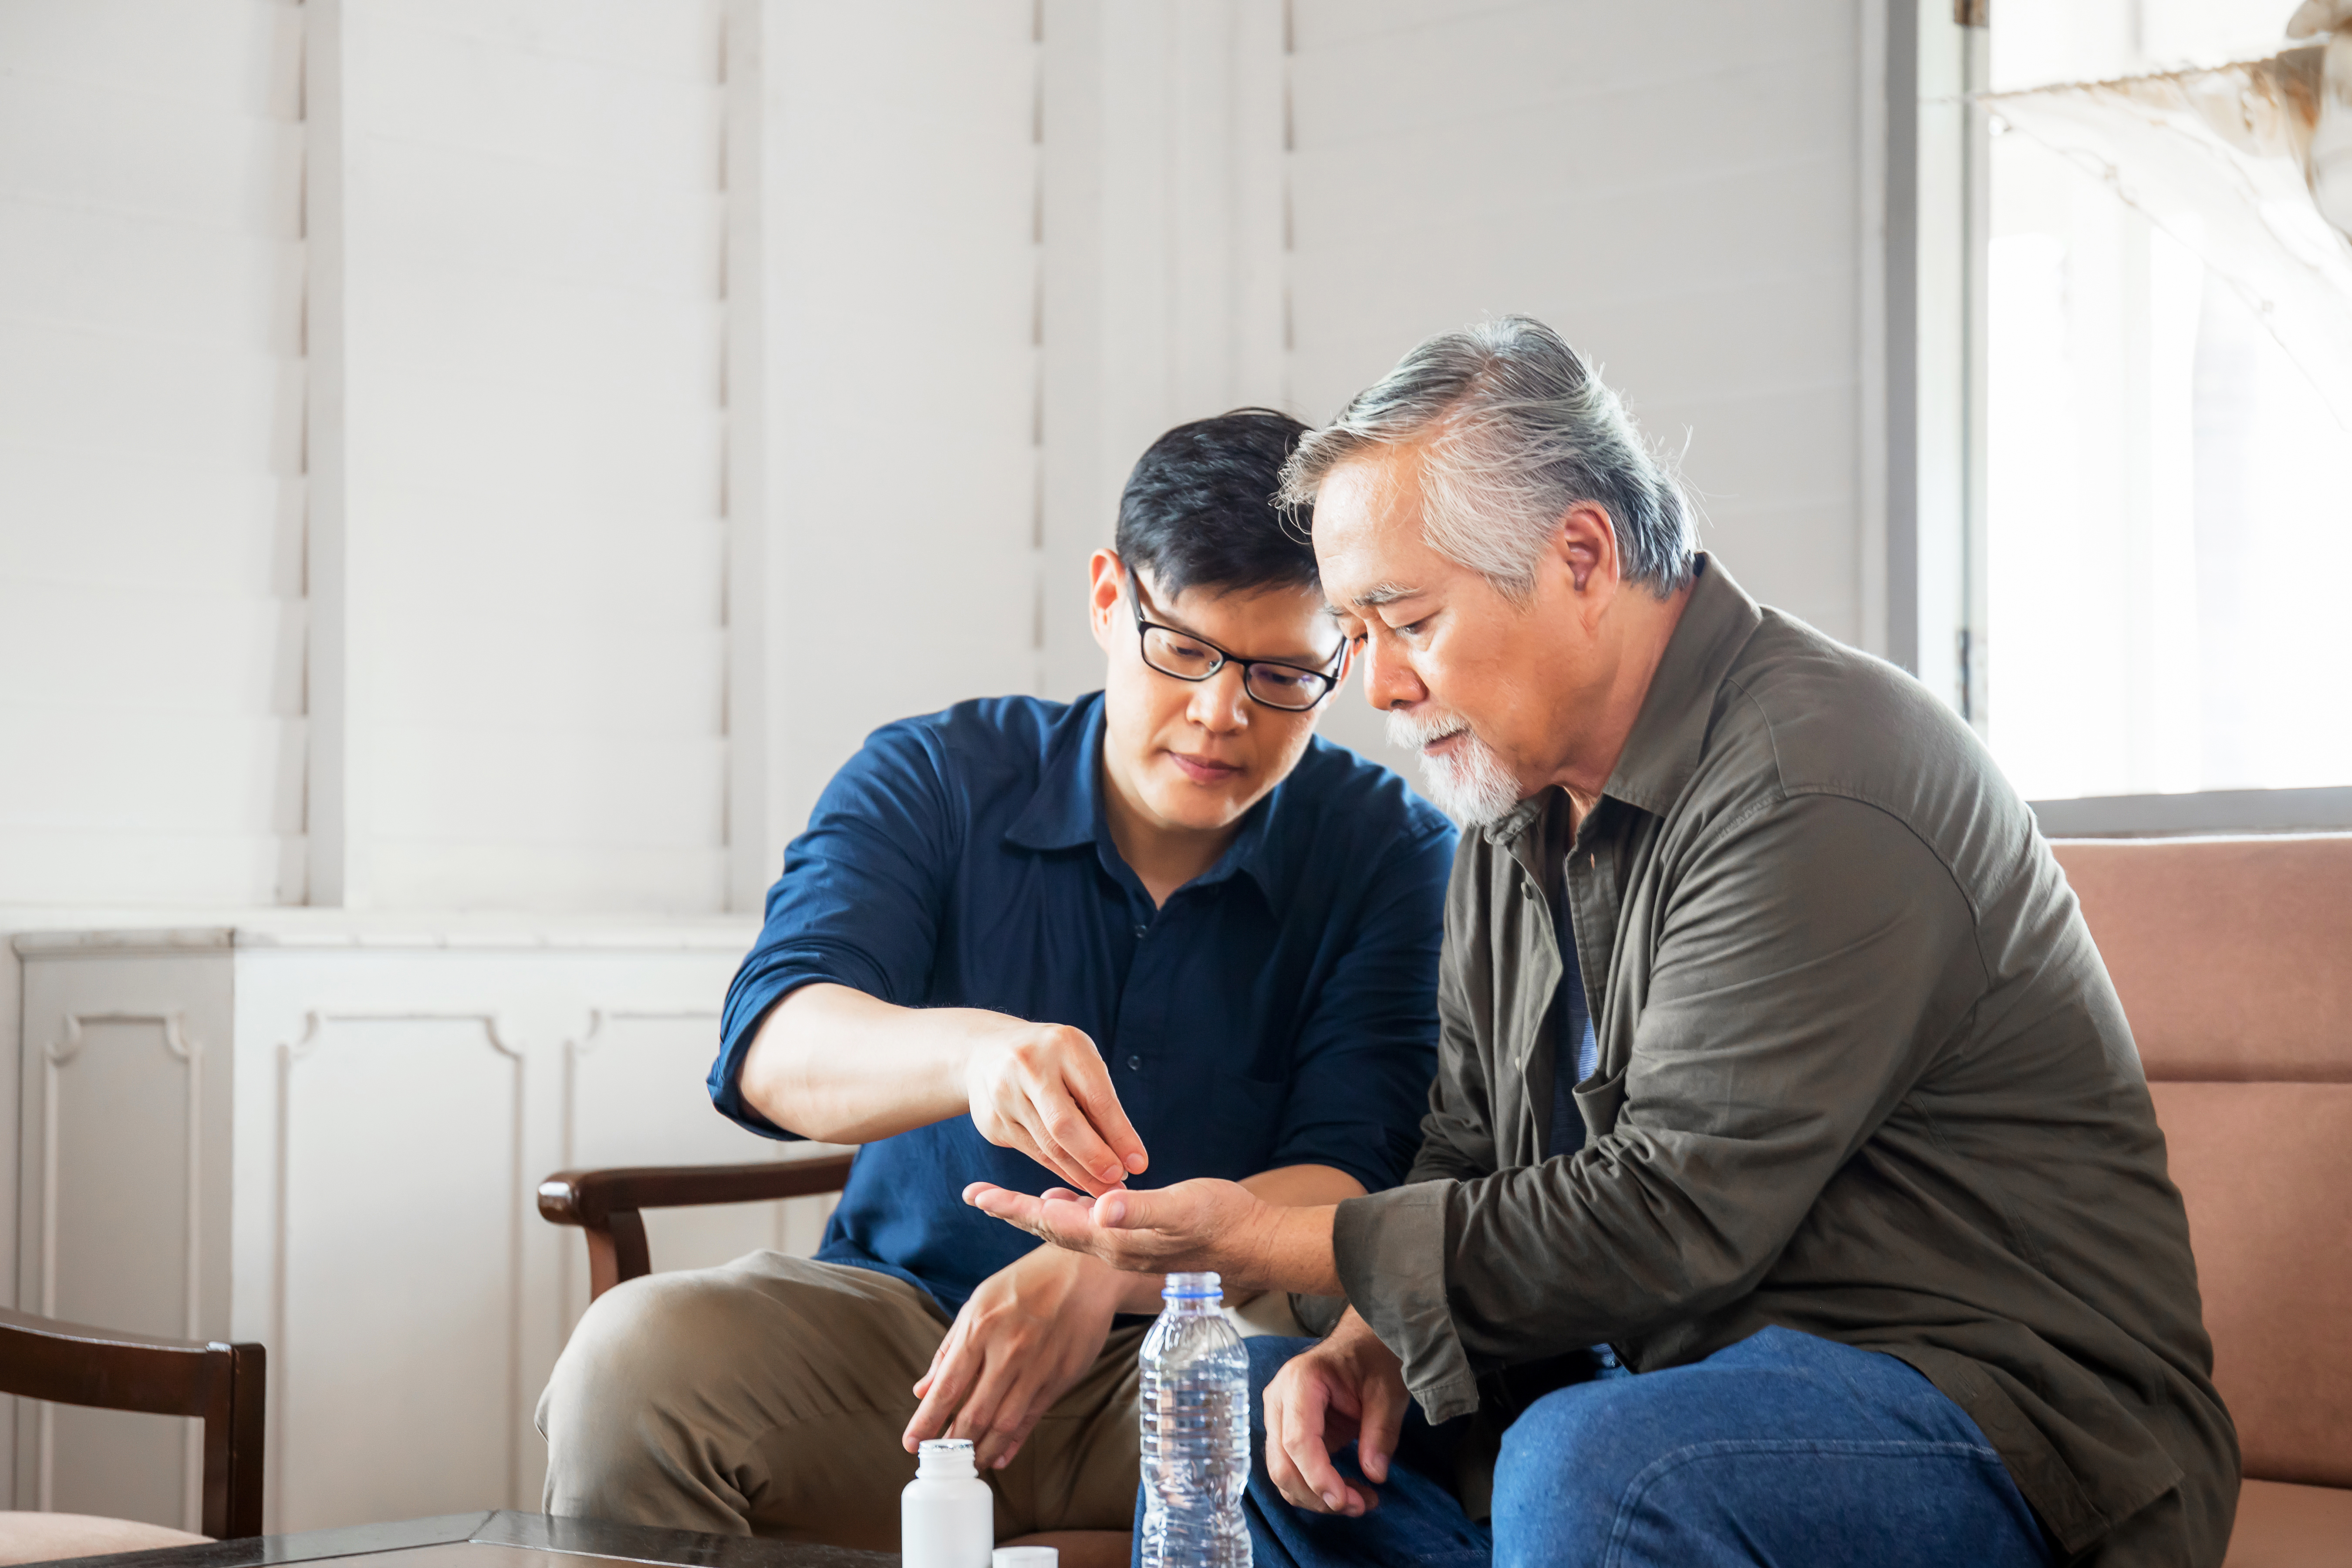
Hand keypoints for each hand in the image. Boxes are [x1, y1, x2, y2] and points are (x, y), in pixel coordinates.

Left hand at [902, 1244, 1126, 1469]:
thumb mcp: (979, 1302)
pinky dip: (1014, 1443)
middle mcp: (1008, 1350)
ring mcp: (1037, 1367)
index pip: (947, 1386)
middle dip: (952, 1444)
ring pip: (1004, 1424)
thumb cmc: (1026, 1283)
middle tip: (939, 1462)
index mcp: (980, 1327)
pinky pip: (1032, 1418)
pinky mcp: (1061, 1377)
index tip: (910, 1444)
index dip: (927, 1420)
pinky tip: (999, 1456)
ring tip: (967, 1463)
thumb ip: (949, 1348)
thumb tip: (923, 1389)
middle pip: (974, 1413)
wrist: (1085, 1270)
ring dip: (982, 1450)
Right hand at [961, 1017, 1148, 1193]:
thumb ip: (1100, 1102)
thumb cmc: (1051, 1060)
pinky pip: (1033, 1152)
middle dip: (1096, 1158)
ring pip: (1048, 1146)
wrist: (986, 1052)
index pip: (1097, 1098)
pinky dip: (1059, 1170)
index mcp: (1064, 1044)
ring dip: (1080, 1173)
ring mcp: (1005, 1094)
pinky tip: (1078, 1179)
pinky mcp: (993, 1121)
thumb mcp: (1079, 1062)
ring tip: (1105, 1189)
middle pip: (1065, 1125)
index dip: (1120, 1135)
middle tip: (1119, 1182)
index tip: (1140, 1164)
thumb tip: (1127, 1156)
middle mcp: (1030, 1066)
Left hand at [963, 1177, 1331, 1294]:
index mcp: (1115, 1240)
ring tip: (1010, 1199)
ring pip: (1070, 1228)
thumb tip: (1100, 1210)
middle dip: (1012, 1211)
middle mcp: (1115, 1247)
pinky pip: (1094, 1226)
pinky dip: (1072, 1210)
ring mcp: (1128, 1245)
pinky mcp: (1143, 1238)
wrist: (1259, 1244)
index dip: (1011, 1207)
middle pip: (1050, 1228)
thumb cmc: (1224, 1221)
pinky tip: (1067, 1198)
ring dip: (1038, 1212)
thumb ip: (1141, 1210)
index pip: (1050, 1222)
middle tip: (977, 1194)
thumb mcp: (1183, 1209)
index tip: (976, 1194)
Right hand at [1263, 1312, 1408, 1517]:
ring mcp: (1277, 1417)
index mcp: (1300, 1381)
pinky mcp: (1285, 1432)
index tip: (1345, 1501)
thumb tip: (1375, 1475)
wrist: (1361, 1342)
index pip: (1297, 1441)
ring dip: (1317, 1498)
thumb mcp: (1388, 1391)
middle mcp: (1279, 1399)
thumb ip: (1381, 1432)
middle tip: (1361, 1506)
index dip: (1318, 1477)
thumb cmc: (1372, 1359)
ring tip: (1361, 1501)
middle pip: (1282, 1464)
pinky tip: (1347, 1491)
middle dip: (1318, 1496)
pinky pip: (1291, 1470)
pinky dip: (1315, 1489)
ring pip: (1283, 1474)